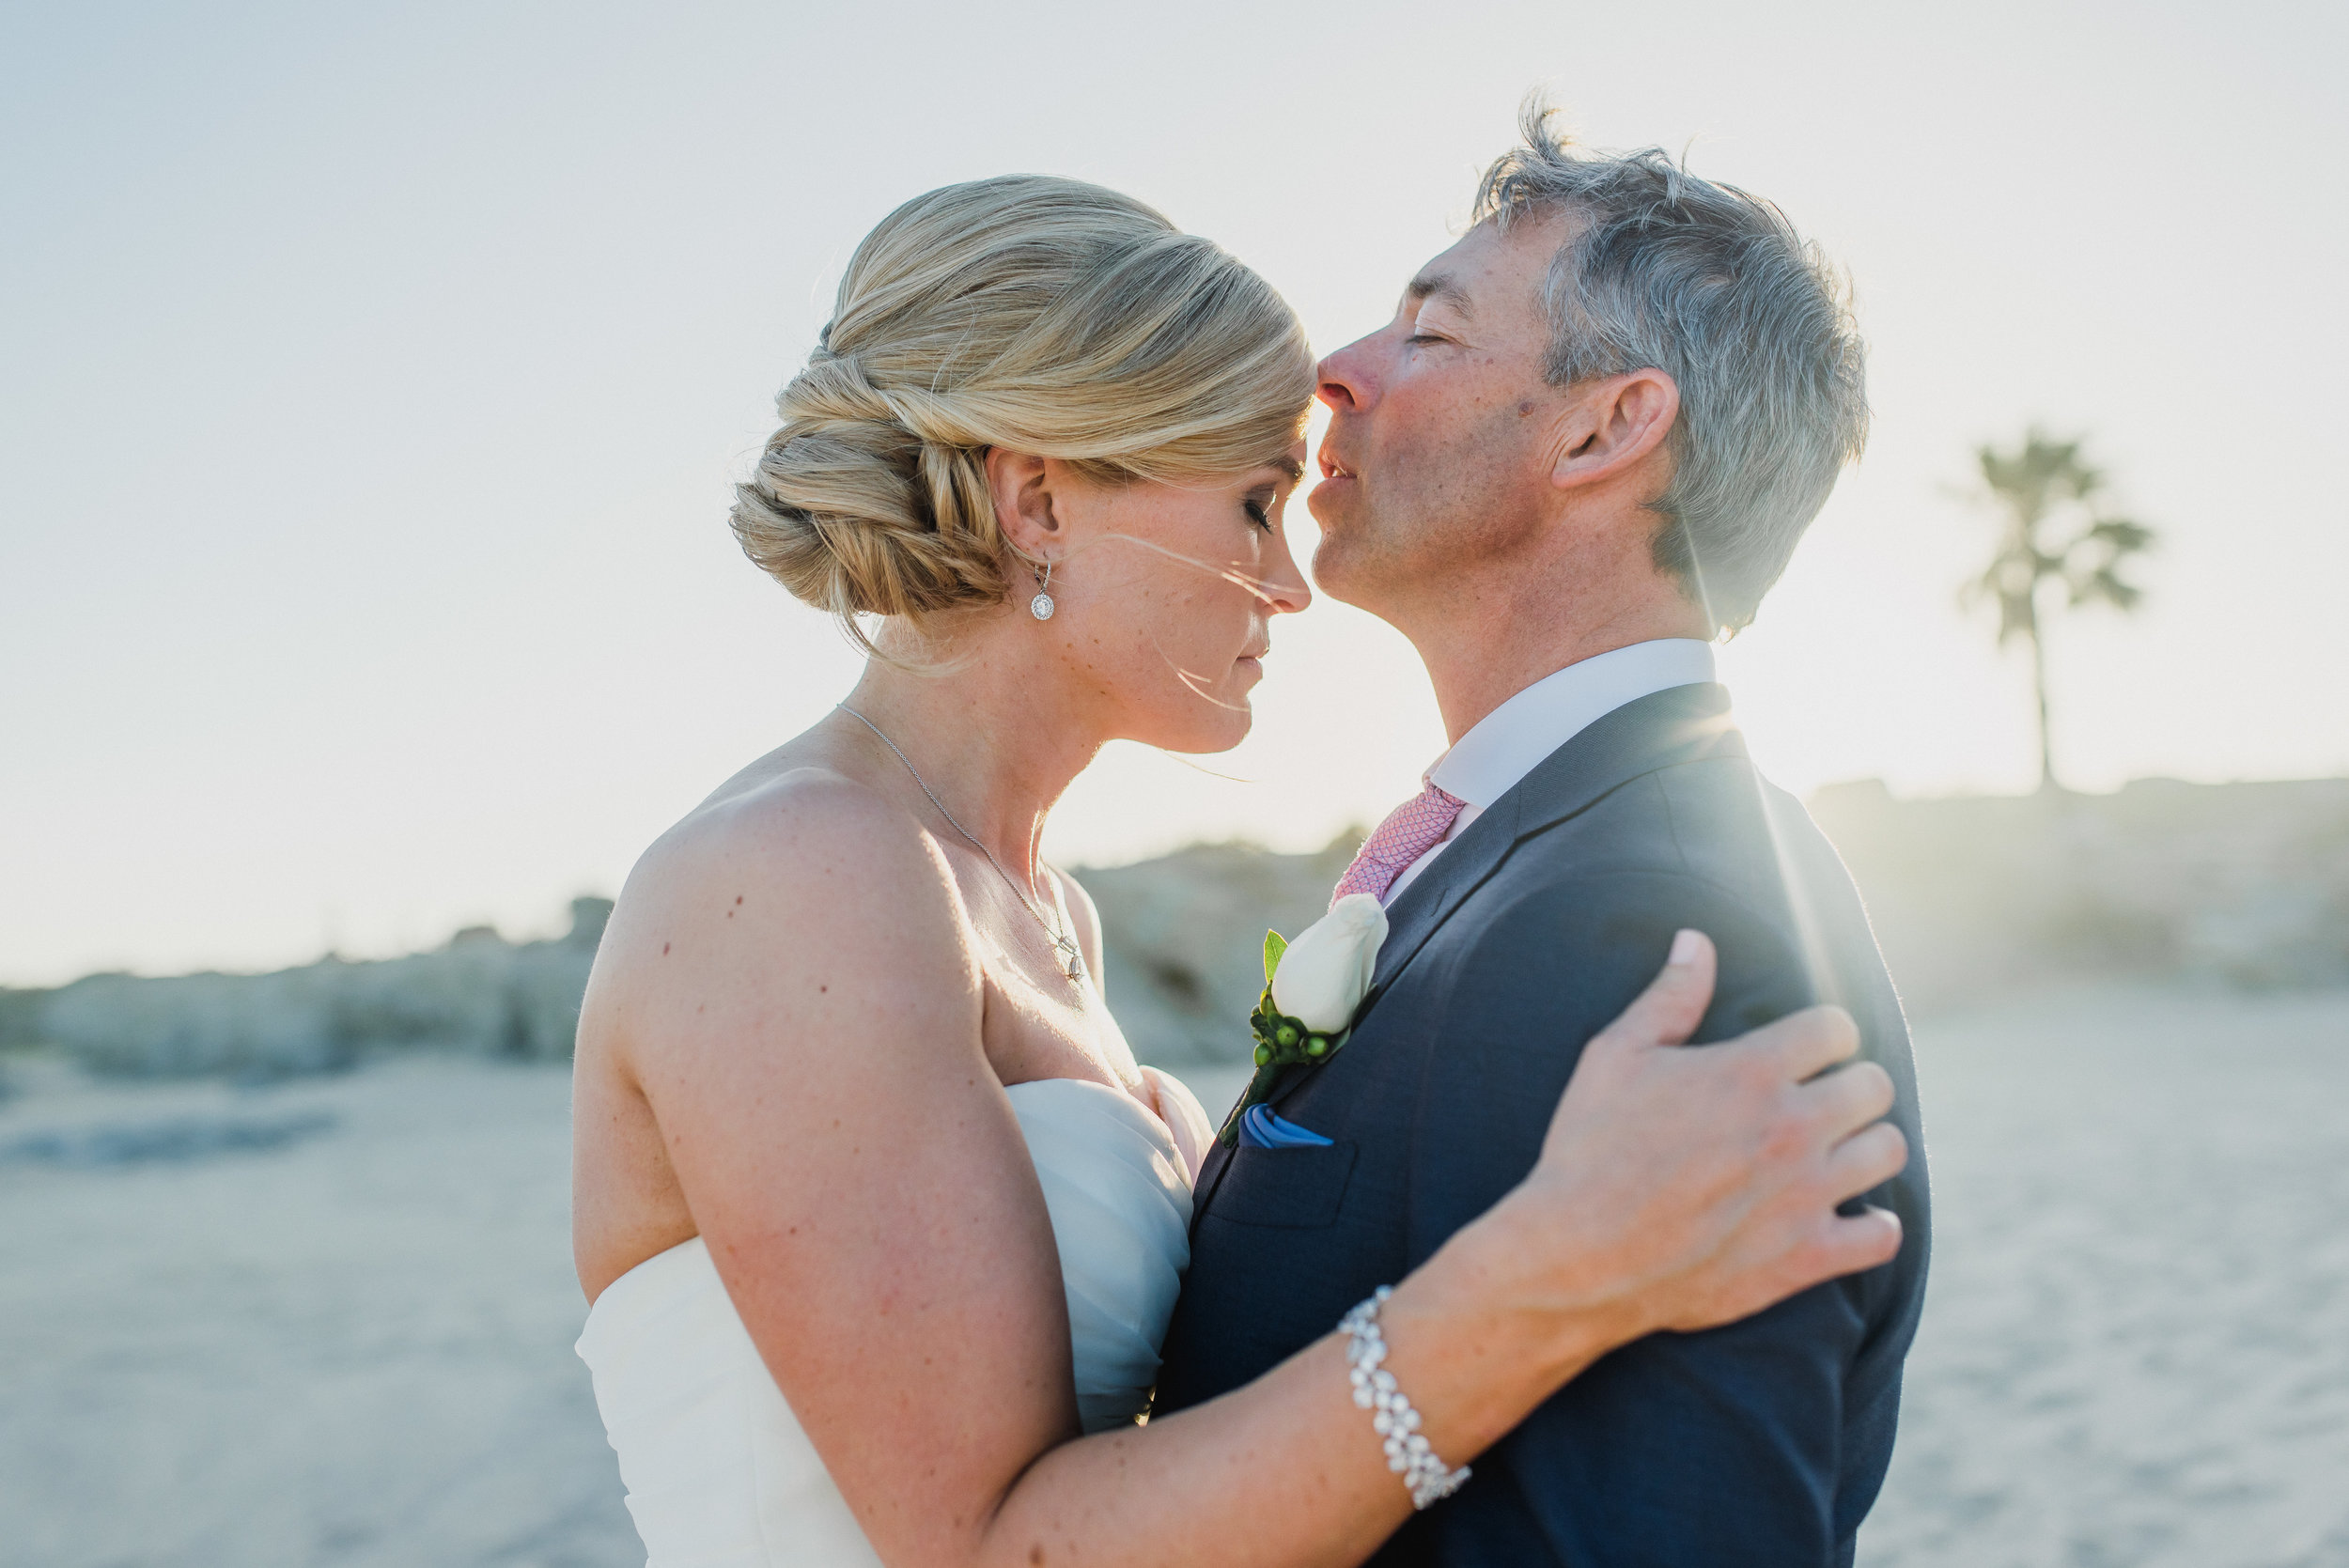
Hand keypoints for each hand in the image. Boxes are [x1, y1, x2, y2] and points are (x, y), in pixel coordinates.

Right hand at [1502, 929, 1906, 1339]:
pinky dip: (1873, 1225)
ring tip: (1836, 1151)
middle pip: (1875, 1085)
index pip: (1837, 1027)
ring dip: (1866, 1146)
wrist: (1577, 1257)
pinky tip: (1846, 1216)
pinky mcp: (1805, 1256)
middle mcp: (1792, 1128)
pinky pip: (1883, 1235)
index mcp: (1751, 1071)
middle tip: (1818, 1100)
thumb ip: (1668, 998)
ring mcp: (1805, 1195)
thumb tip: (1697, 940)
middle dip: (1849, 1085)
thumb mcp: (1614, 1058)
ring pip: (1890, 1151)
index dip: (1821, 1034)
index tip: (1803, 1050)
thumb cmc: (1588, 1149)